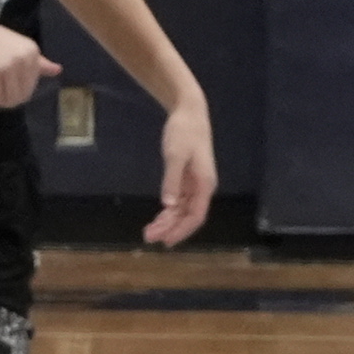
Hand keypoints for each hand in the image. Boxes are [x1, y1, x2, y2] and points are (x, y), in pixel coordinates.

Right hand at [0, 15, 58, 108]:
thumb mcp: (16, 46)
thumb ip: (37, 61)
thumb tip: (58, 70)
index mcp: (32, 51)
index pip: (31, 86)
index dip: (16, 89)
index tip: (3, 80)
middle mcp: (24, 58)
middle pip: (22, 96)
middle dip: (8, 97)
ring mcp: (7, 65)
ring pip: (9, 100)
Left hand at [145, 100, 217, 246]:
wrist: (189, 112)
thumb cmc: (184, 132)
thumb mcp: (175, 155)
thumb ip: (172, 181)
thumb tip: (169, 205)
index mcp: (205, 184)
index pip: (196, 215)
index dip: (181, 230)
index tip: (165, 241)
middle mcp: (202, 188)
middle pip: (189, 216)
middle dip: (171, 229)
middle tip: (148, 237)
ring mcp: (195, 184)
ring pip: (183, 211)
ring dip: (168, 222)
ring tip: (149, 231)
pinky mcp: (188, 179)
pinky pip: (180, 202)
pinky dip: (169, 211)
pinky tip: (158, 218)